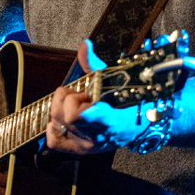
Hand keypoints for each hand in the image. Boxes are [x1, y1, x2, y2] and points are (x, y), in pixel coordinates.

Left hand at [44, 39, 148, 154]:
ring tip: (77, 107)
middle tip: (81, 97)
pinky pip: (54, 140)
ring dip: (62, 110)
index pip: (75, 116)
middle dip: (67, 100)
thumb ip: (93, 63)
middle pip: (63, 116)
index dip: (74, 101)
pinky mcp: (79, 149)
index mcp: (106, 120)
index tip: (86, 94)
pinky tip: (65, 119)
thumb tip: (84, 45)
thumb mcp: (112, 80)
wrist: (139, 126)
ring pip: (56, 124)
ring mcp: (87, 146)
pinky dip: (54, 127)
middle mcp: (95, 137)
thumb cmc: (127, 101)